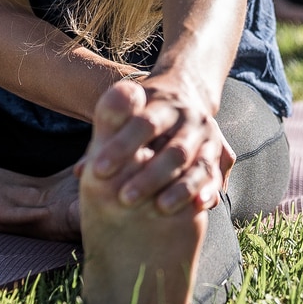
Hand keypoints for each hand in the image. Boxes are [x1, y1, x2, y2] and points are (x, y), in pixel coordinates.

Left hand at [83, 78, 227, 214]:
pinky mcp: (222, 155)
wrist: (186, 96)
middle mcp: (191, 119)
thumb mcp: (125, 115)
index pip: (143, 124)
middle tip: (124, 198)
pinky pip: (216, 175)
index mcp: (164, 105)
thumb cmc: (143, 116)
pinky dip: (209, 190)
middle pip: (174, 149)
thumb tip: (81, 171)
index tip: (98, 171)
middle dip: (150, 175)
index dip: (121, 146)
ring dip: (181, 187)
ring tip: (160, 208)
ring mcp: (209, 137)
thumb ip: (105, 140)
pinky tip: (199, 207)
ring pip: (199, 163)